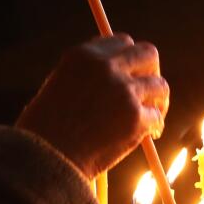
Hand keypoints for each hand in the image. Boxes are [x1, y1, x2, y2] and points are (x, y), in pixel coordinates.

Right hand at [16, 35, 168, 177]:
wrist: (44, 161)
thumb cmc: (45, 132)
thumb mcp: (59, 87)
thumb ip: (89, 76)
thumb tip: (121, 76)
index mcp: (83, 55)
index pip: (123, 41)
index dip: (130, 59)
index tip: (131, 74)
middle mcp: (105, 66)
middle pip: (148, 54)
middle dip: (152, 72)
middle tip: (148, 92)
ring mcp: (122, 91)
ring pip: (160, 86)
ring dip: (158, 101)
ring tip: (150, 116)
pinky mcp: (134, 117)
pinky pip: (157, 117)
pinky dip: (155, 127)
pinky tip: (148, 135)